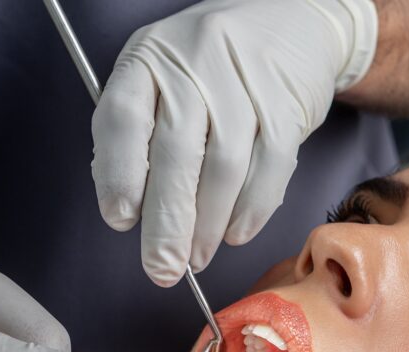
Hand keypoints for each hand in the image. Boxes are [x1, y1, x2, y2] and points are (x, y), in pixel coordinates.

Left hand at [92, 0, 377, 285]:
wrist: (289, 23)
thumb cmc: (208, 70)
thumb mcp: (159, 83)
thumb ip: (138, 138)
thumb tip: (128, 214)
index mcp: (148, 59)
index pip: (123, 118)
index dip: (119, 175)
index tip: (120, 221)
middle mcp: (193, 63)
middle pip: (177, 153)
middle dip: (168, 223)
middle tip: (162, 269)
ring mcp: (244, 81)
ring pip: (225, 166)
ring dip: (209, 225)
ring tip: (198, 257)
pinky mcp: (286, 102)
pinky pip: (270, 167)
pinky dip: (252, 210)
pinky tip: (236, 233)